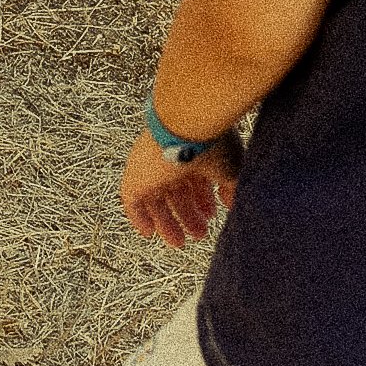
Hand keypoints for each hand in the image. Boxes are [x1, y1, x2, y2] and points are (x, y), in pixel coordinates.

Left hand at [122, 125, 237, 249]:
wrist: (185, 123)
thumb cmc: (209, 139)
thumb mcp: (230, 168)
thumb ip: (233, 189)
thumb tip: (233, 204)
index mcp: (191, 148)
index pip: (194, 177)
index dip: (202, 198)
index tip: (209, 214)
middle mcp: (170, 155)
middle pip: (176, 190)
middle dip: (187, 214)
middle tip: (197, 232)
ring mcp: (150, 165)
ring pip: (155, 197)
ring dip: (167, 221)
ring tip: (178, 241)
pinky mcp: (134, 175)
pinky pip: (132, 200)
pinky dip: (139, 217)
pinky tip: (148, 232)